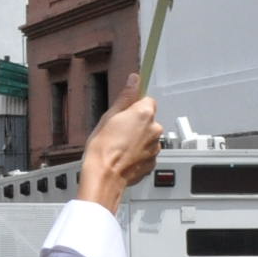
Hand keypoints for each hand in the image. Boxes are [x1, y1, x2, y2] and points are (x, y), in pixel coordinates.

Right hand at [78, 74, 161, 212]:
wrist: (104, 176)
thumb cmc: (103, 148)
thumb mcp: (109, 116)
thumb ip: (126, 97)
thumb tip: (134, 80)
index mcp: (144, 114)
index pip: (147, 100)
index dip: (135, 105)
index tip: (127, 109)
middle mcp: (154, 129)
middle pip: (148, 119)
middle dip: (136, 123)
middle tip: (117, 130)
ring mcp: (155, 147)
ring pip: (148, 136)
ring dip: (138, 138)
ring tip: (119, 145)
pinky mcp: (153, 161)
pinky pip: (147, 151)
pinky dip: (138, 152)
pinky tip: (124, 155)